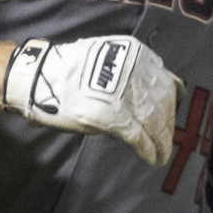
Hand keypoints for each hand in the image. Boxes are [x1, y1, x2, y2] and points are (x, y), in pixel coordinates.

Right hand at [3, 35, 183, 165]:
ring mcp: (126, 94)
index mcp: (135, 54)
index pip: (164, 82)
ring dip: (162, 140)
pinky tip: (153, 157)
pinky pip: (141, 136)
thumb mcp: (106, 60)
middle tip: (167, 138)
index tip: (170, 115)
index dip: (170, 102)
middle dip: (167, 123)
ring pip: (156, 121)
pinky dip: (150, 149)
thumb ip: (129, 76)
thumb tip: (145, 100)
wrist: (41, 77)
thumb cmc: (69, 71)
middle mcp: (136, 70)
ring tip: (162, 152)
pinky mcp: (115, 116)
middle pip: (163, 102)